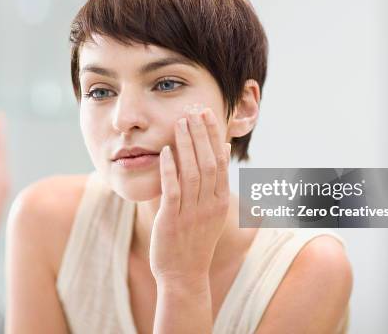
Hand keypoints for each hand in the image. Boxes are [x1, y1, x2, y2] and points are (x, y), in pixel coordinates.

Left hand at [149, 104, 230, 286]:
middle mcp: (209, 205)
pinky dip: (170, 169)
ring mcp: (192, 212)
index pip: (220, 162)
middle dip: (202, 134)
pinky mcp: (173, 220)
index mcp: (220, 201)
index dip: (214, 136)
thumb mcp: (211, 213)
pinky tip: (166, 152)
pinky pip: (173, 190)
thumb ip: (214, 184)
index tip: (209, 115)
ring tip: (181, 122)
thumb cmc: (195, 242)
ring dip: (187, 145)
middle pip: (208, 162)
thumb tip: (221, 152)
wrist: (184, 276)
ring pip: (192, 172)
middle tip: (195, 110)